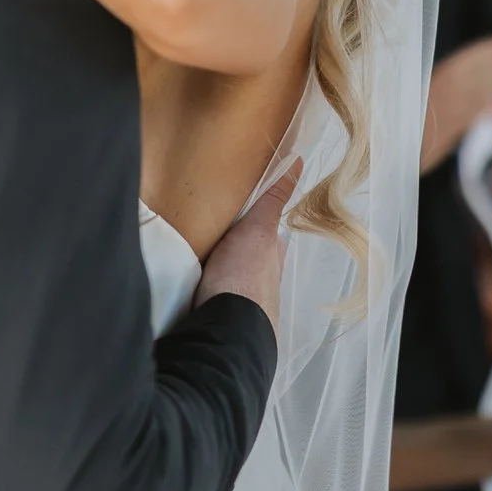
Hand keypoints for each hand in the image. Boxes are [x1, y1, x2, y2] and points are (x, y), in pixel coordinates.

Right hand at [194, 160, 302, 329]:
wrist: (228, 328)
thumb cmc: (244, 276)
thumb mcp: (258, 228)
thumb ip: (274, 199)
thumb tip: (299, 162)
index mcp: (272, 258)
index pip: (264, 234)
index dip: (251, 223)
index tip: (231, 214)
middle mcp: (263, 280)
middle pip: (246, 257)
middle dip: (232, 249)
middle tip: (205, 232)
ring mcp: (245, 302)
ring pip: (231, 278)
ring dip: (218, 271)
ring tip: (193, 259)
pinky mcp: (223, 317)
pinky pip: (215, 296)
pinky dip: (207, 290)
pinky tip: (193, 287)